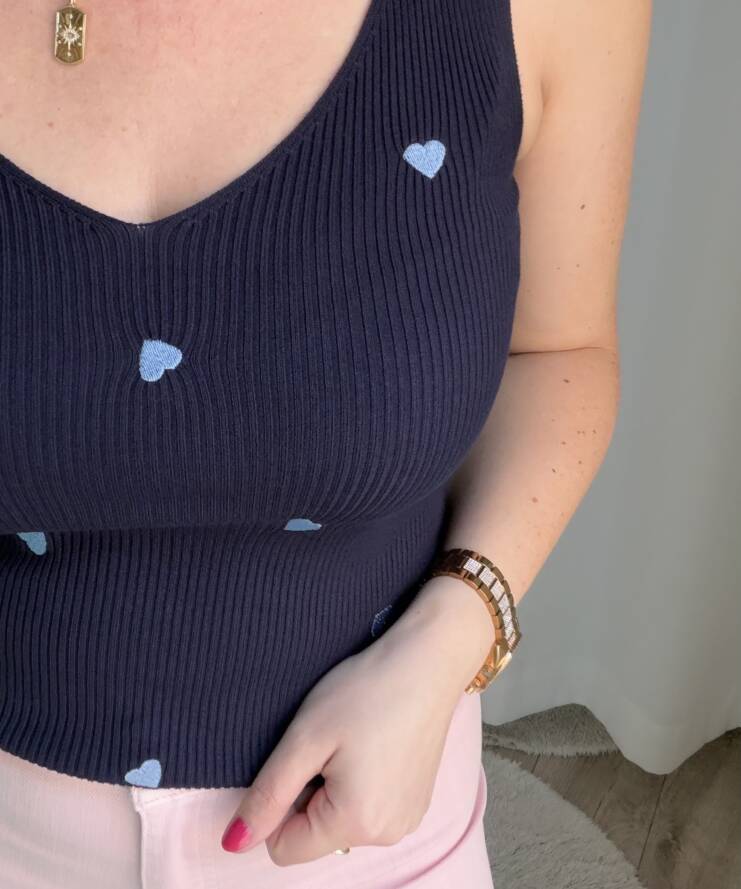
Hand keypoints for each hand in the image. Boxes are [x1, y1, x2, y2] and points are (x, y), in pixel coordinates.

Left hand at [220, 575, 494, 864]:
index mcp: (355, 823)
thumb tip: (234, 842)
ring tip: (355, 739)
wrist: (428, 660)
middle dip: (310, 793)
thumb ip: (268, 794)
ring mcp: (407, 820)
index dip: (279, 803)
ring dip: (335, 787)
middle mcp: (387, 835)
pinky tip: (374, 742)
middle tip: (331, 743)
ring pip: (341, 821)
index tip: (302, 758)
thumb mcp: (305, 737)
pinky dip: (361, 783)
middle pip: (315, 835)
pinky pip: (369, 809)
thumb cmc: (367, 690)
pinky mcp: (417, 802)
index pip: (284, 847)